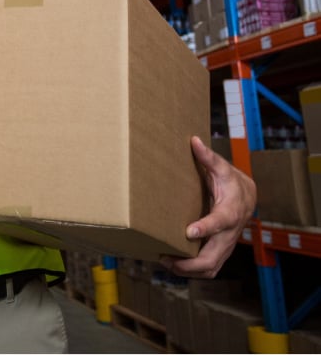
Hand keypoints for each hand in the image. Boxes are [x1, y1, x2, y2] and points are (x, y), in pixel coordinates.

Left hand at [162, 136, 256, 277]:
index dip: (205, 228)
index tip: (189, 231)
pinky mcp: (219, 251)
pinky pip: (208, 267)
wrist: (248, 198)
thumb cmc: (232, 182)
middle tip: (165, 257)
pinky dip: (191, 271)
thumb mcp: (223, 168)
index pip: (219, 223)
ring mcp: (224, 246)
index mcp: (230, 212)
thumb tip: (194, 141)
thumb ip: (208, 157)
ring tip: (164, 262)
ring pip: (209, 268)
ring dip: (187, 270)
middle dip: (189, 262)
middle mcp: (228, 234)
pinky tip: (171, 263)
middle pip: (212, 257)